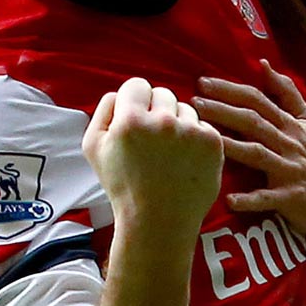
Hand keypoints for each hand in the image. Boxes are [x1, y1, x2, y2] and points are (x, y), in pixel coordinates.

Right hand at [82, 77, 222, 238]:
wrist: (158, 221)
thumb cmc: (123, 186)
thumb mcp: (93, 149)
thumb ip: (102, 112)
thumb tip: (119, 94)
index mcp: (130, 120)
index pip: (137, 85)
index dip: (134, 101)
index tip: (136, 120)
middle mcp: (162, 121)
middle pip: (163, 93)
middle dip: (156, 111)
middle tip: (152, 141)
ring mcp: (190, 132)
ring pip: (185, 109)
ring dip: (177, 125)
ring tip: (168, 155)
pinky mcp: (212, 143)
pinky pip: (203, 126)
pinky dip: (195, 140)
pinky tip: (184, 161)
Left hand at [193, 62, 305, 276]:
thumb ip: (287, 93)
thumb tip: (263, 64)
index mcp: (291, 124)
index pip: (258, 100)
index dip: (230, 90)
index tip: (203, 83)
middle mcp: (290, 144)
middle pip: (254, 122)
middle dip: (223, 111)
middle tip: (195, 105)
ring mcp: (290, 171)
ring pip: (258, 154)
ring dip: (231, 146)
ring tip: (205, 141)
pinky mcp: (290, 197)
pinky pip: (268, 199)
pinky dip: (250, 200)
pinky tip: (230, 200)